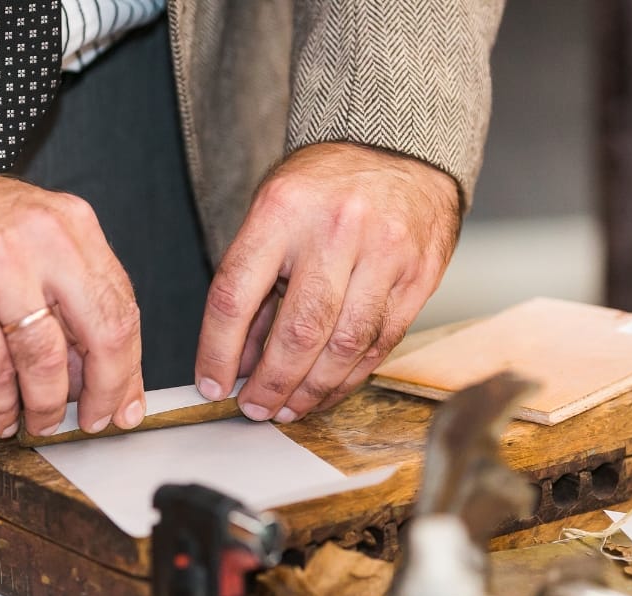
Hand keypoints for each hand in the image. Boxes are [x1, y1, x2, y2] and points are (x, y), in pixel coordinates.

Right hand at [0, 160, 144, 437]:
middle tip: (94, 421)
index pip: (121, 305)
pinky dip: (0, 403)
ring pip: (45, 359)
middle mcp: (42, 242)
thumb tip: (98, 368)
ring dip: (47, 405)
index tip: (125, 401)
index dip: (128, 365)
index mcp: (70, 225)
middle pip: (101, 332)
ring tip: (41, 423)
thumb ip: (68, 290)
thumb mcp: (31, 234)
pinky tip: (2, 416)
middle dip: (104, 390)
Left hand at [194, 142, 459, 420]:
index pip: (236, 294)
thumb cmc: (323, 189)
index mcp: (282, 209)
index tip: (212, 385)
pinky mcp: (419, 275)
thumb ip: (252, 286)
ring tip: (290, 409)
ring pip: (344, 346)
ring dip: (312, 390)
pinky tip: (328, 390)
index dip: (219, 351)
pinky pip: (381, 343)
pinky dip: (350, 377)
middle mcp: (336, 228)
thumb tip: (235, 363)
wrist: (399, 150)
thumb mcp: (271, 217)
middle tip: (256, 408)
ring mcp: (385, 252)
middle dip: (272, 383)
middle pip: (297, 330)